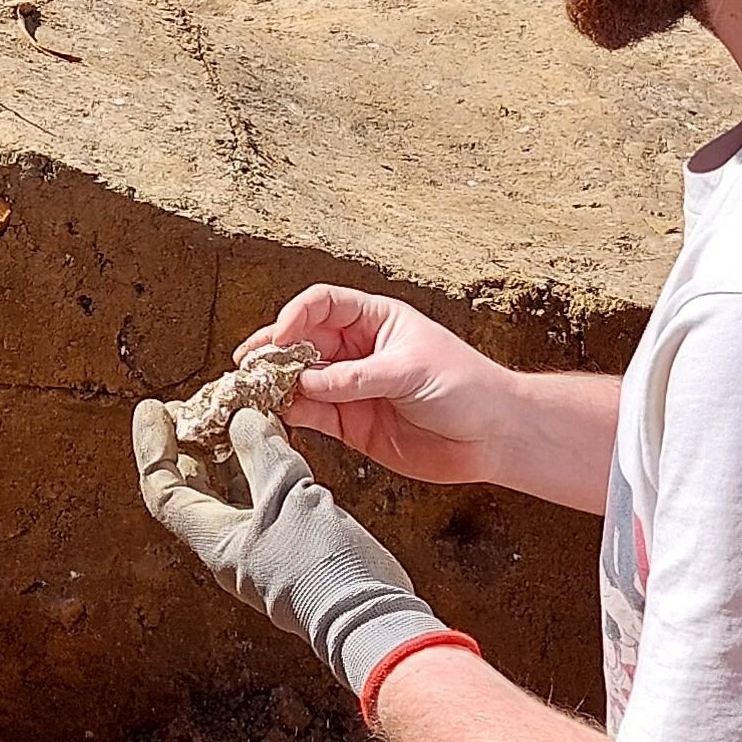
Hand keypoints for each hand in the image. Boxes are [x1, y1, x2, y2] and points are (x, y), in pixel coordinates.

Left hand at [131, 405, 446, 695]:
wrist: (371, 618)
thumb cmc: (324, 568)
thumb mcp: (287, 496)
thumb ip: (262, 452)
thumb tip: (241, 418)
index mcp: (217, 541)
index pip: (164, 490)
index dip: (153, 447)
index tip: (152, 409)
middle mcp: (233, 547)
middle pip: (196, 490)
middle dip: (193, 445)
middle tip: (198, 406)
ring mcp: (263, 549)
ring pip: (233, 492)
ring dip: (231, 452)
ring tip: (236, 414)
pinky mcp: (294, 546)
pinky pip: (265, 498)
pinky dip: (264, 466)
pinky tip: (277, 442)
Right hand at [250, 286, 528, 489]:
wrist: (493, 437)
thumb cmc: (466, 387)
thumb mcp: (409, 371)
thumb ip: (355, 378)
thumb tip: (305, 381)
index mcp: (375, 320)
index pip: (322, 305)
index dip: (295, 316)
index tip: (279, 339)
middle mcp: (358, 350)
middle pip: (302, 341)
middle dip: (273, 351)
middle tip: (247, 367)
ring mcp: (352, 387)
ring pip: (301, 379)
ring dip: (275, 385)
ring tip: (251, 394)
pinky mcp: (352, 424)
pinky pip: (312, 414)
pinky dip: (290, 415)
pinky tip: (274, 417)